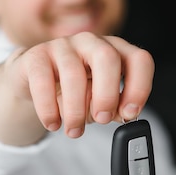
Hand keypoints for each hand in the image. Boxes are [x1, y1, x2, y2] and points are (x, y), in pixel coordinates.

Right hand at [0, 32, 154, 145]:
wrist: (37, 82)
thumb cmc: (77, 91)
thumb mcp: (100, 101)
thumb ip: (115, 107)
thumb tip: (122, 115)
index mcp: (116, 52)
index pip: (139, 60)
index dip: (139, 87)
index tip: (129, 113)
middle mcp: (92, 43)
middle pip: (107, 58)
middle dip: (107, 94)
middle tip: (101, 119)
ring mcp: (64, 46)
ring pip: (73, 72)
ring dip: (75, 110)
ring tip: (74, 130)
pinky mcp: (36, 55)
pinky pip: (42, 80)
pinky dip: (48, 108)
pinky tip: (52, 123)